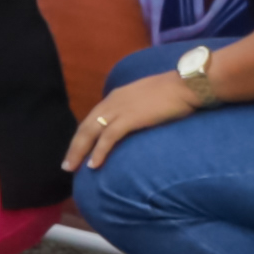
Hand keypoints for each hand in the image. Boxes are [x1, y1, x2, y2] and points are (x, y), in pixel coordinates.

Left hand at [63, 66, 204, 176]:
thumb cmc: (173, 93)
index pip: (92, 119)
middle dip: (74, 147)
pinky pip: (108, 137)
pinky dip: (99, 151)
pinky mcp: (130, 118)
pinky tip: (94, 165)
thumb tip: (134, 123)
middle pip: (86, 127)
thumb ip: (135, 109)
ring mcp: (120, 109)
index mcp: (116, 97)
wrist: (186, 85)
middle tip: (66, 165)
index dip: (83, 136)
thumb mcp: (146, 100)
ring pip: (91, 132)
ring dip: (79, 152)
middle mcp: (112, 102)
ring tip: (72, 168)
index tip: (77, 151)